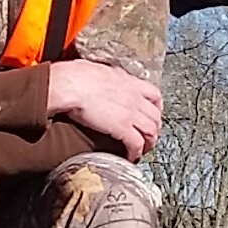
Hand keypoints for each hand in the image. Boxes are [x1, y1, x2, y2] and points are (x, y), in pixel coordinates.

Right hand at [46, 59, 162, 159]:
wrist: (70, 84)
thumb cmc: (75, 75)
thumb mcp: (98, 71)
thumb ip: (106, 79)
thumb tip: (100, 82)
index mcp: (128, 81)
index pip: (154, 94)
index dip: (157, 108)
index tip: (152, 114)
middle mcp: (134, 97)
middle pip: (155, 116)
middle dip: (154, 128)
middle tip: (149, 136)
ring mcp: (130, 113)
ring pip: (151, 131)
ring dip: (149, 142)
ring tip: (143, 149)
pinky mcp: (122, 127)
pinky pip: (136, 144)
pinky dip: (136, 152)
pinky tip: (131, 156)